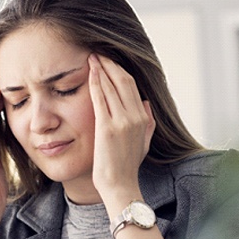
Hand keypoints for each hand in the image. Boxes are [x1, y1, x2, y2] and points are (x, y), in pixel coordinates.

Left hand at [88, 54, 155, 202]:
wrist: (119, 185)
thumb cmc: (128, 167)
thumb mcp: (144, 143)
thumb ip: (148, 122)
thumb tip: (147, 103)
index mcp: (143, 118)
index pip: (132, 86)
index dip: (120, 70)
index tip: (109, 61)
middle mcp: (135, 117)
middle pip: (123, 81)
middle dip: (110, 64)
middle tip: (98, 53)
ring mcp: (121, 122)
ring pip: (112, 86)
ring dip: (101, 69)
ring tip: (92, 57)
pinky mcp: (107, 128)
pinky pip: (101, 99)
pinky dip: (95, 83)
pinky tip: (90, 73)